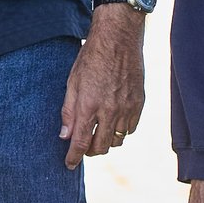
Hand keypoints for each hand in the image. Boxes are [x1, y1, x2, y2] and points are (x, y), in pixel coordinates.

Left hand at [58, 7, 144, 168]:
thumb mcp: (72, 82)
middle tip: (83, 146)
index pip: (80, 142)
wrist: (118, 38)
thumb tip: (65, 136)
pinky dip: (121, 131)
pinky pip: (130, 128)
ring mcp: (126, 108)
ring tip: (98, 133)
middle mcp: (109, 110)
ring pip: (117, 140)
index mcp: (89, 105)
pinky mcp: (139, 103)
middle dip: (90, 151)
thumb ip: (68, 111)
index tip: (69, 164)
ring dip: (106, 141)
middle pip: (101, 147)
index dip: (74, 157)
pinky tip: (114, 122)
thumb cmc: (91, 57)